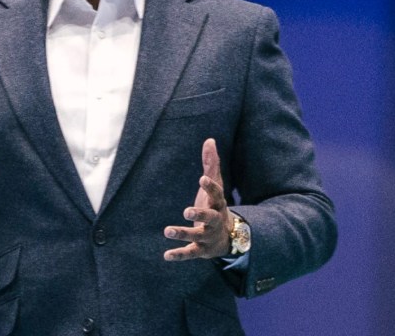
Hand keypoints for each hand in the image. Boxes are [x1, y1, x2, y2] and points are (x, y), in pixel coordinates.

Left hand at [163, 138, 232, 260]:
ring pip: (197, 236)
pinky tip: (166, 255)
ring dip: (183, 233)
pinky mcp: (200, 250)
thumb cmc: (215, 206)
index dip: (211, 187)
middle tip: (186, 211)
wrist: (228, 238)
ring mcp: (208, 237)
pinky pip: (190, 253)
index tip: (202, 178)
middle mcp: (215, 221)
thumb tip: (209, 140)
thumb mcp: (215, 187)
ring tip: (167, 230)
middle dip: (200, 214)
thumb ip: (211, 164)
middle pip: (210, 218)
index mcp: (218, 204)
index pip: (218, 194)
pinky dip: (179, 255)